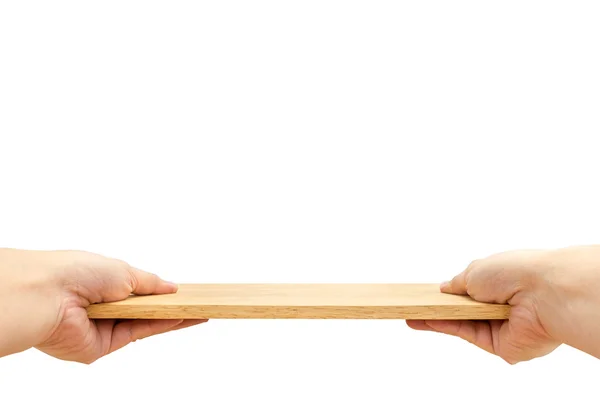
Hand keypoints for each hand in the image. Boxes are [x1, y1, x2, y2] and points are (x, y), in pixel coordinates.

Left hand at [0, 248, 205, 363]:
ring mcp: (104, 328)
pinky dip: (161, 326)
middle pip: (146, 311)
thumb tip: (172, 287)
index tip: (185, 292)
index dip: (162, 293)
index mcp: (103, 285)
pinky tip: (182, 318)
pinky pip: (138, 334)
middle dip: (172, 307)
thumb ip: (150, 283)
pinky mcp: (103, 346)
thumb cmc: (78, 272)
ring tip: (201, 310)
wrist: (49, 294)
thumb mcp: (123, 271)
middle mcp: (104, 308)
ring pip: (146, 324)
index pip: (139, 292)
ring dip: (173, 317)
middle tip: (199, 304)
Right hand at [407, 246, 599, 363]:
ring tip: (410, 312)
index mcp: (499, 284)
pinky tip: (424, 320)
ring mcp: (498, 327)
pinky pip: (466, 334)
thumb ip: (458, 283)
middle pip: (461, 310)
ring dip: (436, 318)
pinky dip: (445, 327)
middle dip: (438, 308)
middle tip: (412, 306)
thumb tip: (444, 288)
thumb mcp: (476, 270)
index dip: (447, 294)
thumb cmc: (515, 272)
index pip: (468, 292)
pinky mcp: (498, 346)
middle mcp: (499, 307)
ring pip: (460, 324)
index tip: (427, 294)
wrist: (543, 294)